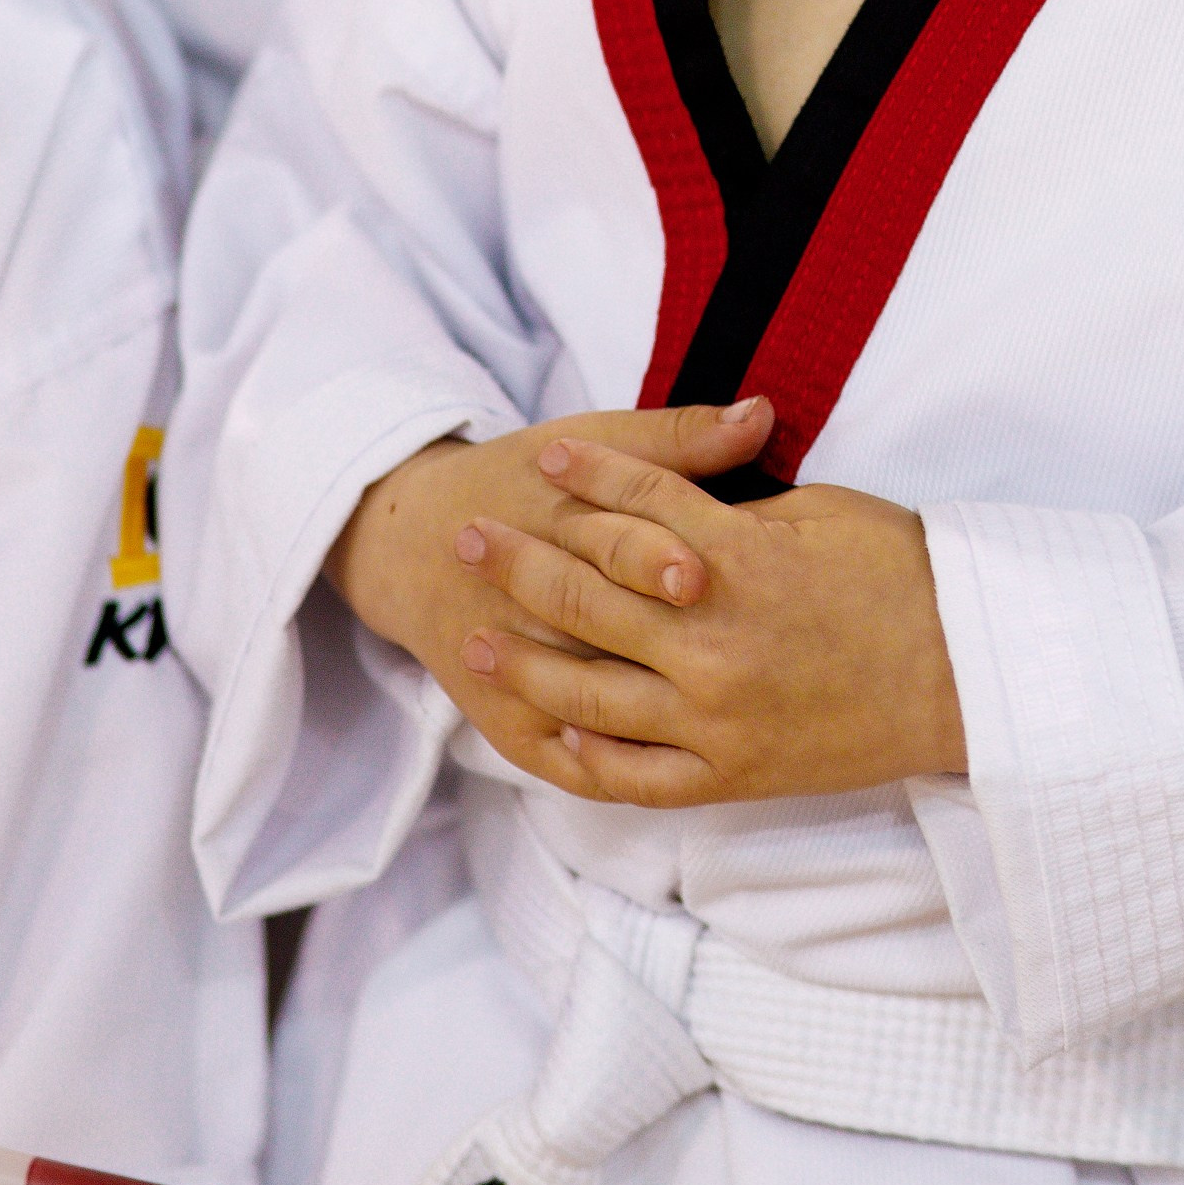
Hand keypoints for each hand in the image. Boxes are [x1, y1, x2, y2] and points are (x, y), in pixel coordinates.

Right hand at [324, 402, 777, 789]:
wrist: (420, 547)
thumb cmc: (525, 483)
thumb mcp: (592, 442)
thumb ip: (678, 438)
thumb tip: (763, 412)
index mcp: (553, 527)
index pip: (608, 547)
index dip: (653, 559)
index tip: (697, 575)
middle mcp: (531, 610)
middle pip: (599, 629)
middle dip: (656, 640)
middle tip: (712, 648)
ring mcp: (519, 679)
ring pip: (590, 708)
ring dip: (648, 718)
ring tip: (709, 719)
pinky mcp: (516, 730)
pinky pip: (575, 768)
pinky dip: (618, 771)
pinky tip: (676, 766)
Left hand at [453, 428, 968, 806]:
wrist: (967, 678)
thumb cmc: (909, 579)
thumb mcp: (827, 513)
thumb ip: (745, 504)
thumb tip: (687, 495)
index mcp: (740, 561)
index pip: (638, 504)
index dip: (585, 474)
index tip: (541, 455)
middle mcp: (713, 640)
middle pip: (589, 592)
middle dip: (520, 558)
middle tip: (466, 537)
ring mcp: (715, 717)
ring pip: (590, 690)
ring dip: (524, 658)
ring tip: (475, 635)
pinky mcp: (730, 774)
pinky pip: (634, 775)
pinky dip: (584, 754)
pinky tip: (549, 732)